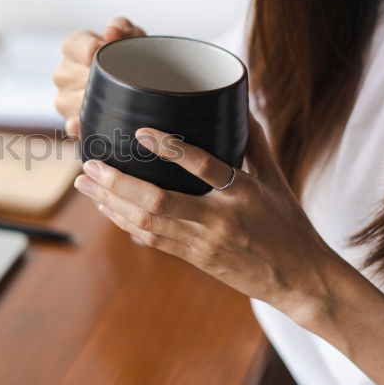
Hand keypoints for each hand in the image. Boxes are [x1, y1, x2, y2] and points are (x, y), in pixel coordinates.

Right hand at [53, 17, 145, 136]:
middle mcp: (62, 72)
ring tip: (117, 98)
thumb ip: (122, 27)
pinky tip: (93, 124)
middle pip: (75, 76)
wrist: (141, 83)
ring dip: (95, 101)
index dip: (97, 52)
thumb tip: (110, 32)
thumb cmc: (131, 56)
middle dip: (100, 78)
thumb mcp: (131, 36)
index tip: (113, 54)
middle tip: (122, 79)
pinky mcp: (71, 123)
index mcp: (72, 46)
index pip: (76, 47)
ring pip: (73, 101)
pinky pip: (72, 127)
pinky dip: (81, 127)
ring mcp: (63, 100)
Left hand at [72, 114, 340, 319]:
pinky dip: (124, 222)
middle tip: (89, 164)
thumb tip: (240, 104)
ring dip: (110, 202)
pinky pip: (151, 239)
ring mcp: (202, 242)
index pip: (203, 166)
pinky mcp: (193, 258)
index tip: (141, 131)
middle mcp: (218, 219)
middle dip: (117, 183)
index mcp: (243, 193)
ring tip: (84, 183)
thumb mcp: (277, 181)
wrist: (299, 281)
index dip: (171, 148)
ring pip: (146, 222)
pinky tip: (106, 207)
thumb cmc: (289, 226)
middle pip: (157, 201)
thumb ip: (255, 144)